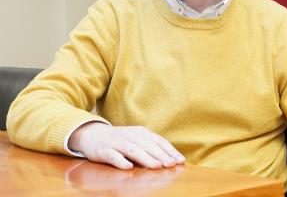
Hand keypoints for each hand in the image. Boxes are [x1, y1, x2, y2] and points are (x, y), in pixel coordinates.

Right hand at [68, 122, 184, 169]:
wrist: (93, 134)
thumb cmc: (120, 140)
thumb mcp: (137, 139)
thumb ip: (151, 146)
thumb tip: (170, 158)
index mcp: (141, 132)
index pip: (158, 141)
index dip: (170, 150)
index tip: (180, 160)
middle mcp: (131, 136)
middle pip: (148, 145)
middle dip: (161, 155)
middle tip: (171, 164)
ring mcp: (117, 143)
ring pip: (133, 150)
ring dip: (146, 158)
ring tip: (156, 166)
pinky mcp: (104, 150)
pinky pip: (113, 156)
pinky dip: (121, 161)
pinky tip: (128, 168)